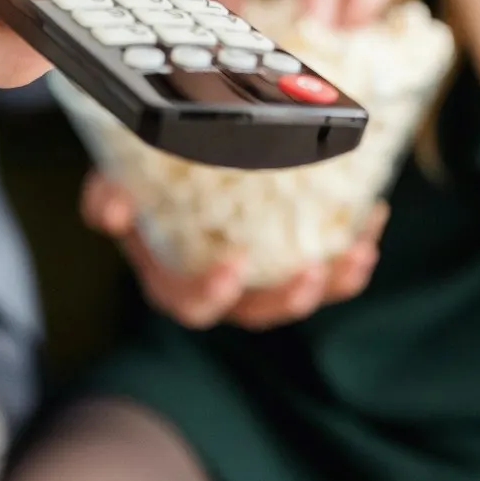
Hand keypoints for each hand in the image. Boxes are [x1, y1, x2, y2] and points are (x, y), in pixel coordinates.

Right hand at [81, 173, 386, 329]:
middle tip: (311, 273)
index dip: (213, 293)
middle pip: (256, 313)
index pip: (191, 304)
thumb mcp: (112, 182)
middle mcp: (221, 289)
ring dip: (334, 282)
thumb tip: (113, 210)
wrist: (170, 167)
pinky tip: (373, 217)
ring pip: (300, 296)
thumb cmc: (139, 181)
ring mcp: (261, 278)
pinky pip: (329, 266)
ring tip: (358, 253)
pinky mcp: (292, 257)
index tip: (235, 266)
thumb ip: (106, 196)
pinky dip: (353, 249)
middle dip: (287, 300)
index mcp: (173, 280)